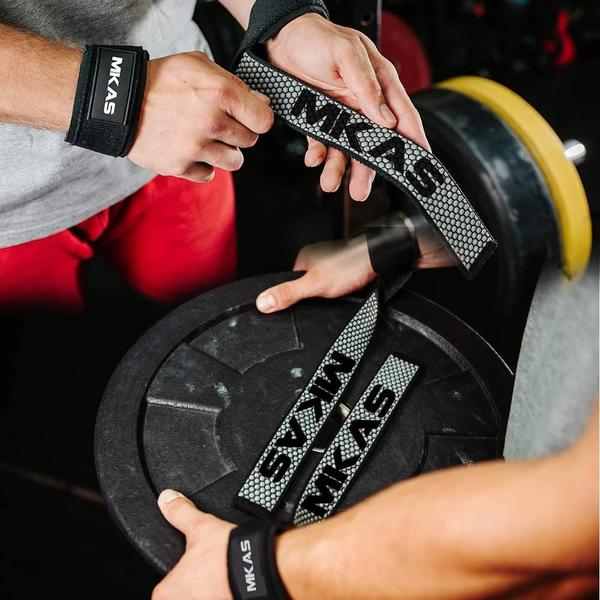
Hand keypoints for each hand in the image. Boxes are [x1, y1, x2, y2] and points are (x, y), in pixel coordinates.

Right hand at [129, 52, 273, 182]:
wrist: (117, 101)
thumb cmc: (159, 81)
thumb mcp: (196, 65)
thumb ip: (232, 83)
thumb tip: (261, 102)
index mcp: (220, 93)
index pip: (264, 120)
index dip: (258, 118)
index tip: (250, 117)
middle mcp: (210, 122)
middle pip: (249, 141)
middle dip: (238, 133)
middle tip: (219, 124)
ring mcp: (195, 147)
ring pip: (234, 162)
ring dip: (225, 152)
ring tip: (207, 139)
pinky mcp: (181, 166)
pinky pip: (209, 175)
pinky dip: (203, 166)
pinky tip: (191, 151)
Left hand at [152, 490, 234, 599]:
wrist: (256, 566)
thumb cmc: (225, 554)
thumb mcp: (199, 526)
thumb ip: (180, 512)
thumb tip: (168, 498)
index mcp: (168, 591)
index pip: (162, 592)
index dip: (175, 579)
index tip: (186, 571)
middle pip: (182, 597)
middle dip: (193, 588)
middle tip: (205, 573)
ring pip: (202, 598)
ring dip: (209, 591)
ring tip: (220, 576)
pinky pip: (220, 599)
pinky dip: (224, 593)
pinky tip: (231, 584)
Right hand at [256, 236, 375, 312]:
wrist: (379, 260)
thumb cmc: (350, 266)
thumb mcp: (314, 285)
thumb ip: (289, 293)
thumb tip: (263, 302)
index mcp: (304, 257)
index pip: (290, 282)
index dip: (296, 296)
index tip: (304, 302)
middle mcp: (317, 257)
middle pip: (307, 283)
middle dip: (315, 295)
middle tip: (325, 298)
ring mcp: (332, 261)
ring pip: (323, 283)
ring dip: (330, 292)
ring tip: (338, 293)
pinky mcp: (345, 268)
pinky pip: (338, 283)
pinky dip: (341, 289)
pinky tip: (346, 291)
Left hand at [266, 13, 429, 201]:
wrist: (281, 37)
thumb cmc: (318, 37)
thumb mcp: (346, 54)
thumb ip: (366, 85)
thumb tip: (386, 119)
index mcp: (381, 86)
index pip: (404, 119)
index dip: (414, 144)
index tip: (420, 168)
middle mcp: (364, 104)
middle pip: (373, 145)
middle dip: (367, 171)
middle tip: (360, 191)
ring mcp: (341, 115)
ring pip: (346, 150)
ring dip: (339, 168)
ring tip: (330, 183)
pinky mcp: (318, 120)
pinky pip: (321, 144)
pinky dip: (317, 154)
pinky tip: (313, 159)